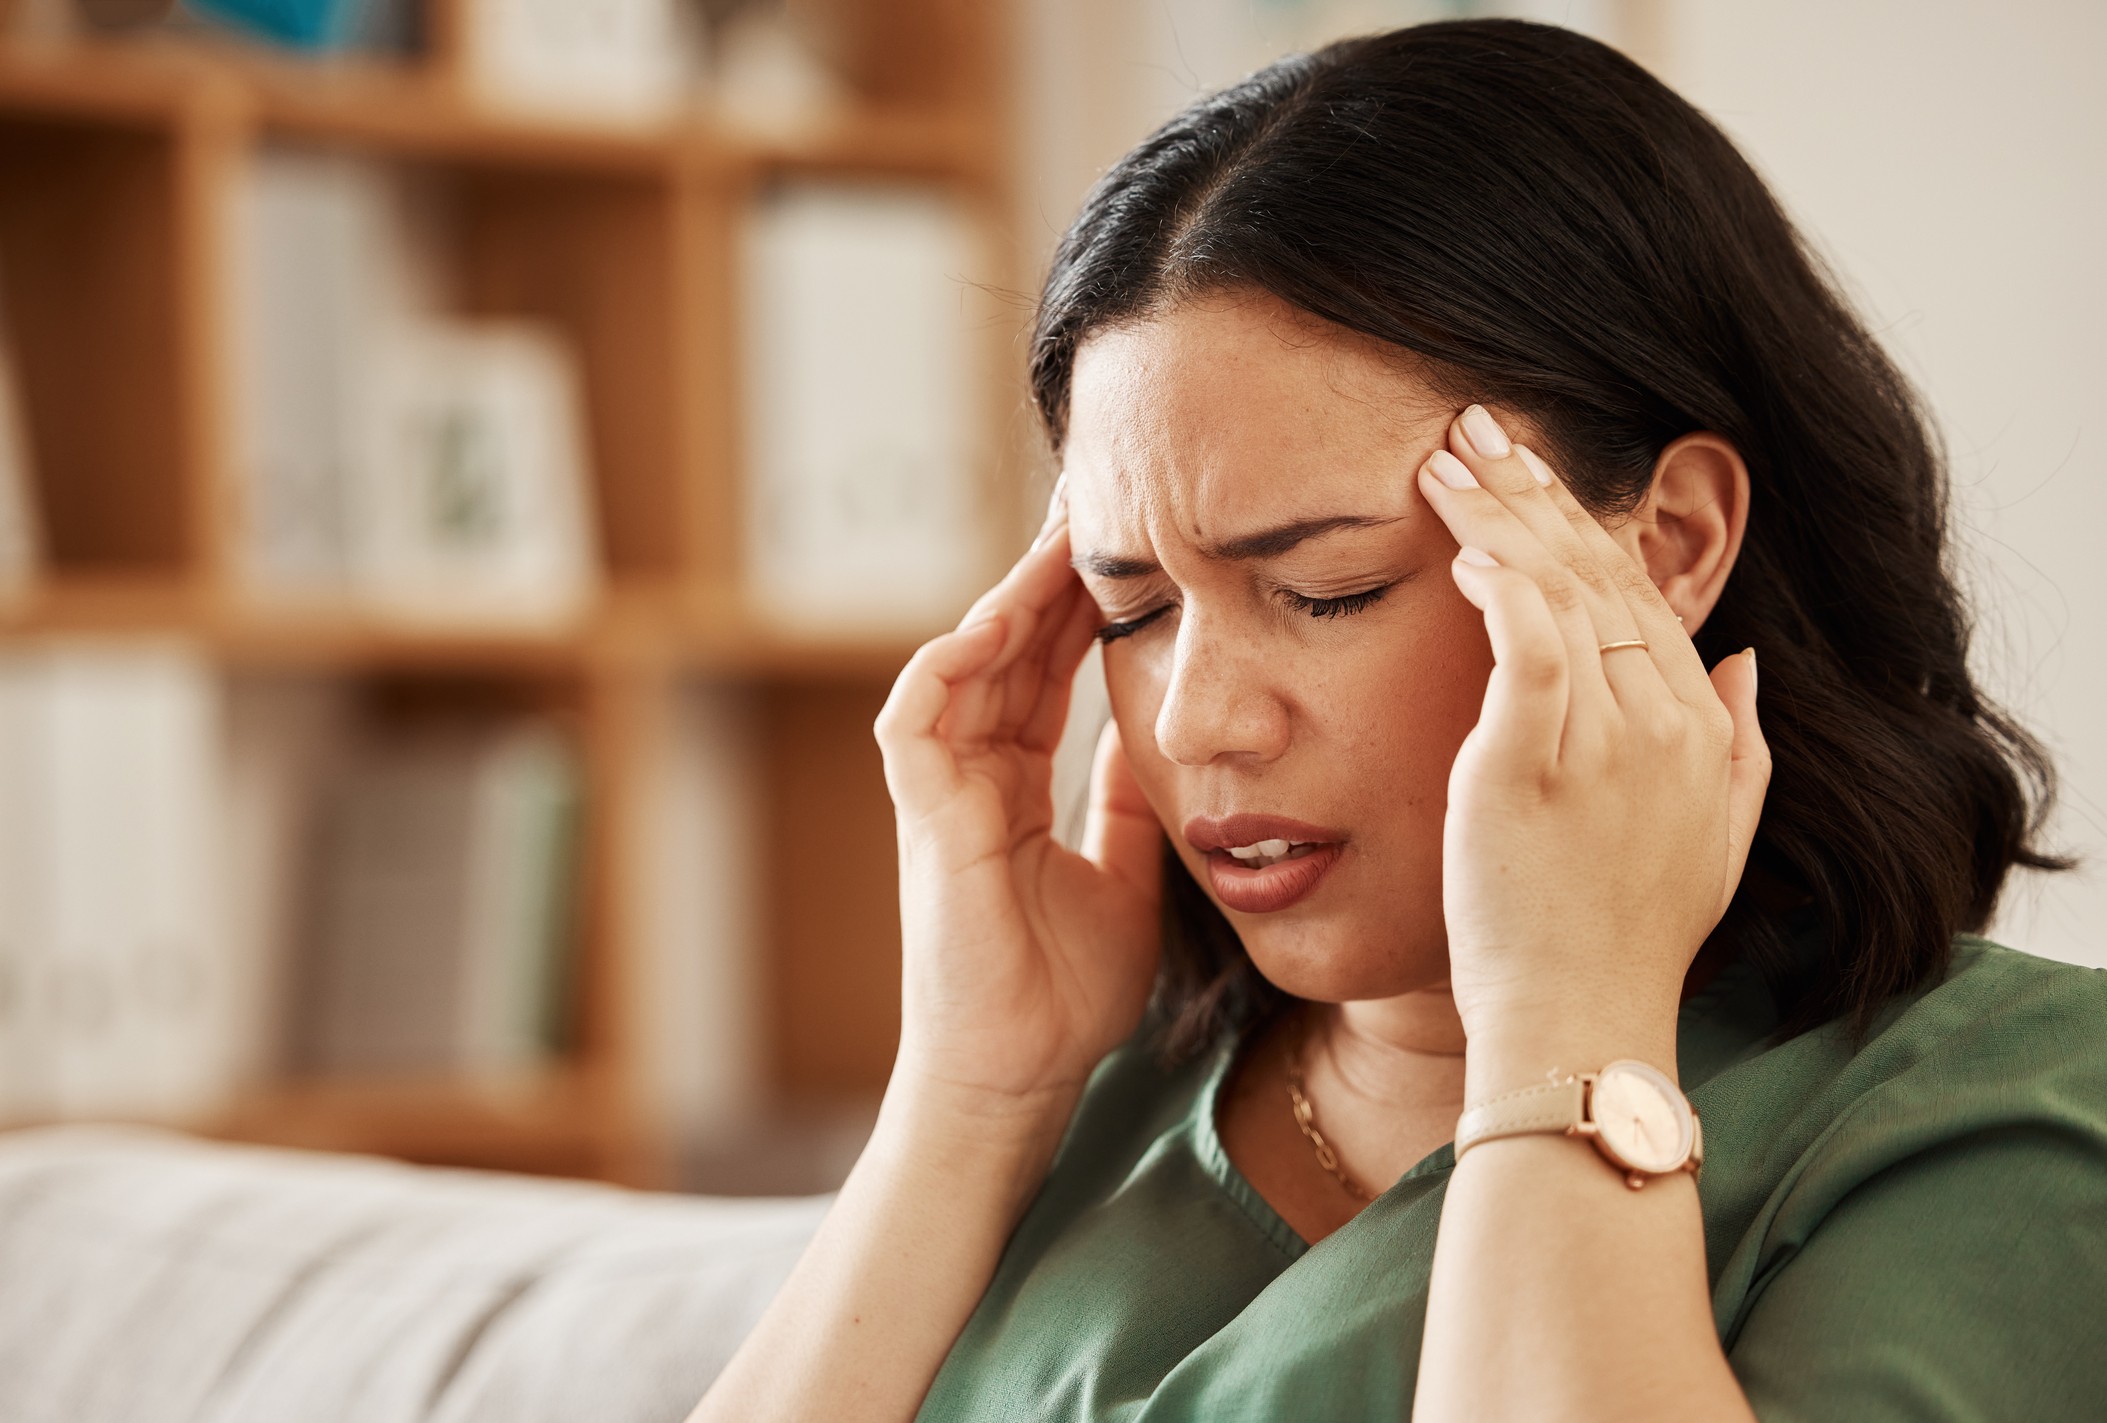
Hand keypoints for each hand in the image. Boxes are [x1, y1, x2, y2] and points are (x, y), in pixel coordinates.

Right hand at [874, 486, 1164, 1119]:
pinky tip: (990, 623)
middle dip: (1046, 576)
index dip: (1079, 607)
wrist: (1019, 1077)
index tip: (1127, 544)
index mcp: (1013, 787)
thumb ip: (1126, 804)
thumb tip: (1154, 737)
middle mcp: (971, 777)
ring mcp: (940, 795)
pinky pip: (917, 720)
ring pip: (961, 666)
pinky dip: (947, 666)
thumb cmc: (1062, 996)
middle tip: (1091, 498)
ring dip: (1005, 601)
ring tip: (1057, 538)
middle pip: (1005, 650)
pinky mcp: (922, 821)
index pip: (1044, 671)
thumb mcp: (1124, 876)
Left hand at [1413, 407, 1769, 1075]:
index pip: (1638, 594)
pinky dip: (1501, 588)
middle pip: (1596, 573)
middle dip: (1534, 490)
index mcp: (1700, 727)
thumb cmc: (1628, 939)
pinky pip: (1528, 649)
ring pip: (1557, 593)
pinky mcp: (1530, 765)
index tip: (1532, 474)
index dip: (1582, 524)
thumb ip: (1739, 743)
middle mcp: (1663, 721)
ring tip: (1447, 461)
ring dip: (1498, 516)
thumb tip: (1742, 662)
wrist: (1581, 1017)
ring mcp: (1601, 741)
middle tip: (1477, 427)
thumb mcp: (1714, 838)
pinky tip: (1467, 546)